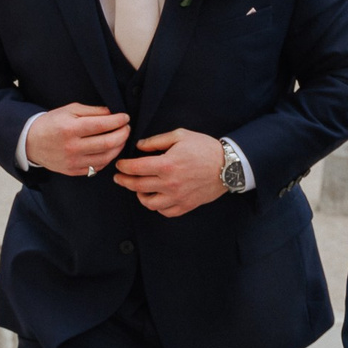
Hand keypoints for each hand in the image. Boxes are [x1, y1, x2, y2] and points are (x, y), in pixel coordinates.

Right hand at [25, 103, 128, 175]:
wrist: (31, 142)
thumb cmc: (52, 123)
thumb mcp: (69, 110)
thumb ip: (92, 111)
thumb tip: (113, 113)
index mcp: (70, 129)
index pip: (102, 125)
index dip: (118, 121)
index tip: (125, 117)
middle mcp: (72, 147)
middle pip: (107, 143)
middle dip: (122, 134)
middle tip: (127, 128)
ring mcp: (73, 162)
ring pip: (105, 158)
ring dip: (118, 148)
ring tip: (121, 139)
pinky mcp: (73, 171)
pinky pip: (97, 167)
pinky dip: (107, 159)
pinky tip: (109, 150)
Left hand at [113, 128, 227, 217]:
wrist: (229, 166)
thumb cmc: (205, 148)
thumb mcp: (180, 135)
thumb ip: (156, 140)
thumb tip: (139, 146)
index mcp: (167, 164)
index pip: (135, 168)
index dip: (123, 167)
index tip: (119, 165)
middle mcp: (169, 183)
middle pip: (137, 185)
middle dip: (124, 181)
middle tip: (119, 178)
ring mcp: (177, 197)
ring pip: (148, 202)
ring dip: (139, 195)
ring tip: (138, 188)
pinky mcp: (185, 206)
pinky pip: (164, 211)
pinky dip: (157, 206)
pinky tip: (156, 197)